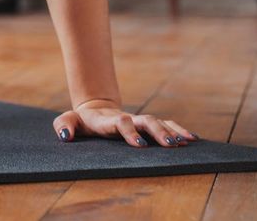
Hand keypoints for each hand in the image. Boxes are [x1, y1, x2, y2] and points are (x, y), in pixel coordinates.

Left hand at [53, 99, 199, 147]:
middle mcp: (127, 118)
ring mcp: (138, 120)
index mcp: (108, 120)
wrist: (94, 110)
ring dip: (171, 132)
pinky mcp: (146, 124)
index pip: (120, 123)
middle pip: (145, 121)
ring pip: (158, 122)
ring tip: (186, 143)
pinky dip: (178, 130)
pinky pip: (166, 125)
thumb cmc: (82, 121)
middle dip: (157, 132)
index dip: (129, 132)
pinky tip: (192, 139)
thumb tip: (65, 135)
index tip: (139, 145)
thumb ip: (64, 124)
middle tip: (170, 145)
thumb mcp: (68, 121)